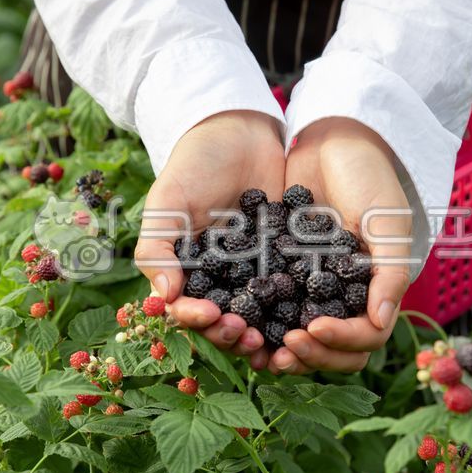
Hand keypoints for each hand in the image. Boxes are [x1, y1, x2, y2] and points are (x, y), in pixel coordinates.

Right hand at [135, 110, 283, 368]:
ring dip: (269, 335)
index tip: (211, 315)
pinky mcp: (289, 262)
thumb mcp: (167, 203)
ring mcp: (257, 275)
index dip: (198, 320)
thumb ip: (157, 249)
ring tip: (280, 340)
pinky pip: (297, 290)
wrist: (239, 132)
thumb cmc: (192, 165)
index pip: (188, 310)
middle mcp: (223, 283)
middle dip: (234, 335)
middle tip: (247, 337)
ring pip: (262, 317)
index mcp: (188, 276)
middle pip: (226, 322)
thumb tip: (164, 298)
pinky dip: (303, 308)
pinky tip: (313, 317)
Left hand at [271, 118, 411, 373]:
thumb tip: (381, 323)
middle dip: (307, 356)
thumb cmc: (371, 179)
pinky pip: (266, 305)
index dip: (339, 342)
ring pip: (295, 337)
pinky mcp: (278, 270)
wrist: (335, 140)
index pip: (363, 338)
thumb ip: (389, 274)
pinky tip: (232, 319)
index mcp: (372, 293)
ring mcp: (308, 287)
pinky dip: (253, 319)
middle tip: (279, 350)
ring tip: (252, 344)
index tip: (311, 327)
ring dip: (276, 347)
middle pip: (329, 350)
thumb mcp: (388, 225)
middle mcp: (340, 298)